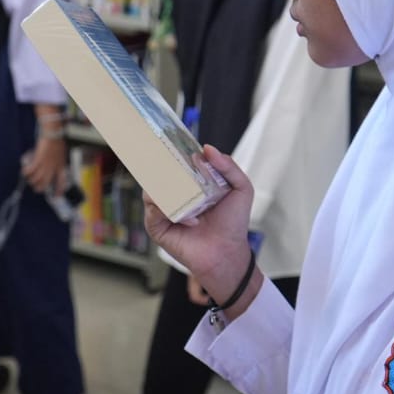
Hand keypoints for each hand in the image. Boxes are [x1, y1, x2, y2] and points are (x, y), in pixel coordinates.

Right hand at [21, 136, 67, 193]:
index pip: (61, 182)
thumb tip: (49, 168)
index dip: (59, 191)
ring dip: (30, 180)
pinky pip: (30, 171)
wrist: (54, 133)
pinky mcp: (38, 160)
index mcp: (61, 167)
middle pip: (44, 184)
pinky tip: (24, 171)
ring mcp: (46, 165)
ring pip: (36, 179)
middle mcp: (53, 168)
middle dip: (38, 188)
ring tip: (28, 177)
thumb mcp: (61, 154)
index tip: (56, 197)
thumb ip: (57, 162)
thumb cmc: (57, 142)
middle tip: (35, 186)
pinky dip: (26, 172)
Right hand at [144, 146, 253, 304]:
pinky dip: (167, 210)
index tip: (173, 141)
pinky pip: (152, 211)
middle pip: (159, 174)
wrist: (227, 252)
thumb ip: (228, 165)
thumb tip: (206, 148)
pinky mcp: (158, 227)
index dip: (174, 152)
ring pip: (152, 190)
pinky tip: (189, 219)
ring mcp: (164, 210)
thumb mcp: (241, 188)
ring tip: (185, 193)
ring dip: (167, 189)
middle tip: (170, 160)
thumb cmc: (233, 223)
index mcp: (192, 183)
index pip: (177, 163)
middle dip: (162, 165)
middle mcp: (176, 194)